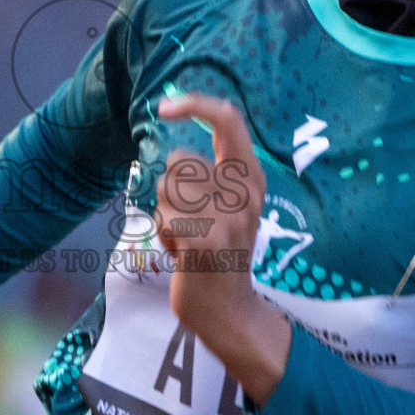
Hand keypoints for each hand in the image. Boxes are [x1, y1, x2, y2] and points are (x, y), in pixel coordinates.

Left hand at [155, 94, 289, 403]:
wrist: (230, 310)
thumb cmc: (220, 255)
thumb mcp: (228, 207)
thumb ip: (213, 174)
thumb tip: (176, 139)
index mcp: (252, 178)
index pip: (228, 120)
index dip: (194, 104)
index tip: (166, 105)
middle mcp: (245, 193)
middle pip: (179, 161)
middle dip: (171, 191)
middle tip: (192, 223)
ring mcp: (227, 216)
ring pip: (166, 188)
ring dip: (166, 214)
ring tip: (187, 239)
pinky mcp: (204, 240)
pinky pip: (162, 216)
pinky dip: (164, 236)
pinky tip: (183, 256)